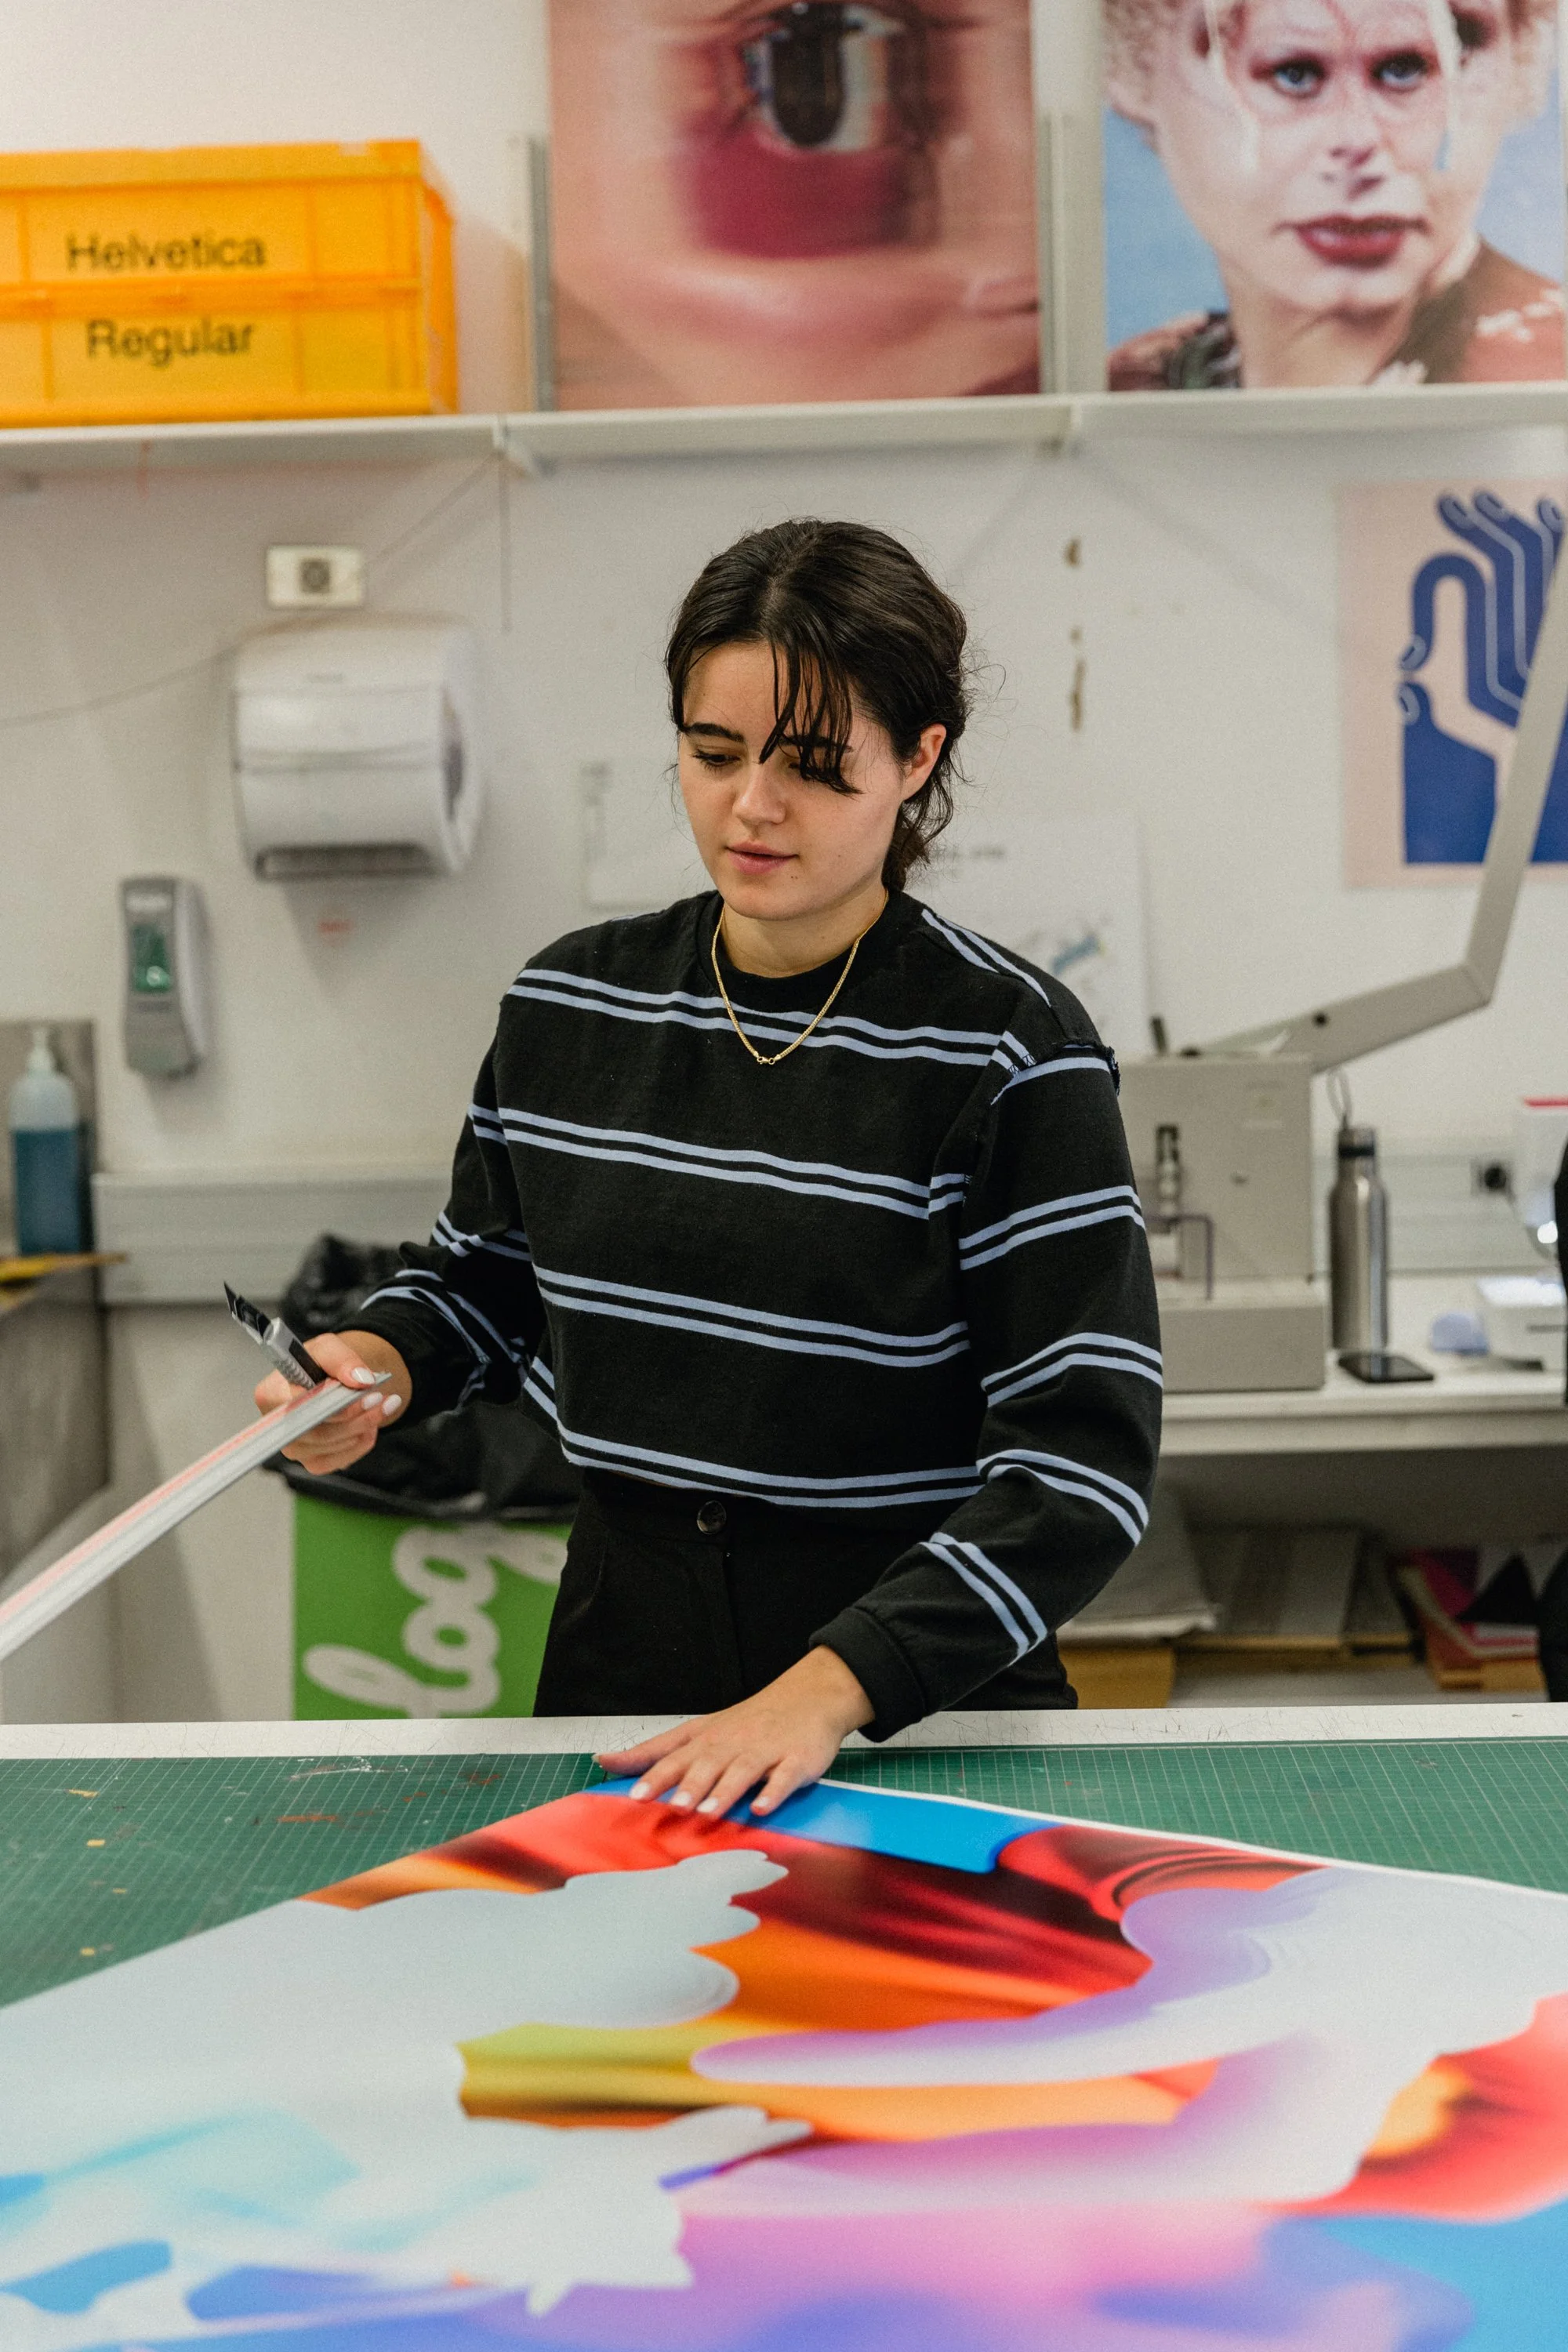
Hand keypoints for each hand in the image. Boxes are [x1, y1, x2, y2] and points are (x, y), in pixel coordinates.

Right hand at [253, 1328, 410, 1475]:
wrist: (330, 1380)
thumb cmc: (320, 1364)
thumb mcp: (328, 1347)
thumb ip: (342, 1359)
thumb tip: (360, 1380)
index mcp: (270, 1394)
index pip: (302, 1407)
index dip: (335, 1404)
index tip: (366, 1391)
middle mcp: (277, 1426)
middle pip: (319, 1432)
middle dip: (356, 1416)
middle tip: (380, 1399)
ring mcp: (294, 1448)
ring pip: (334, 1445)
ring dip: (364, 1426)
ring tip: (382, 1405)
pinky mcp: (312, 1461)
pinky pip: (342, 1459)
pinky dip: (362, 1442)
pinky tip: (369, 1425)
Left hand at [597, 1646, 873, 1819]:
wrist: (808, 1698)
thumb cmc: (747, 1723)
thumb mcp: (697, 1732)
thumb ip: (653, 1752)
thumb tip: (605, 1761)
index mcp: (707, 1739)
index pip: (676, 1757)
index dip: (655, 1776)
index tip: (634, 1796)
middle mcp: (732, 1744)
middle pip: (707, 1764)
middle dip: (689, 1785)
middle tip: (671, 1807)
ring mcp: (765, 1751)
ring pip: (742, 1771)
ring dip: (724, 1792)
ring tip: (708, 1813)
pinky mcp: (795, 1760)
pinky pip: (784, 1778)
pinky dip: (772, 1792)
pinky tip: (761, 1808)